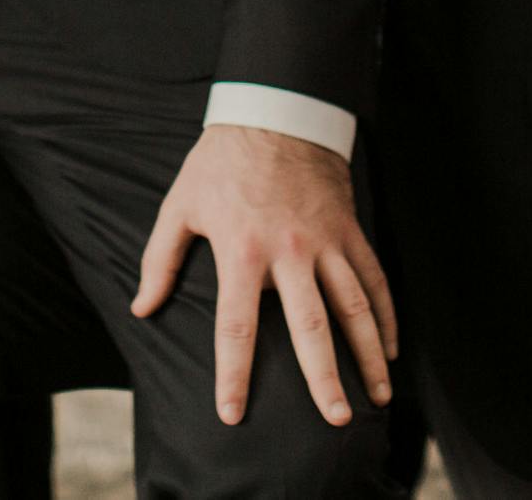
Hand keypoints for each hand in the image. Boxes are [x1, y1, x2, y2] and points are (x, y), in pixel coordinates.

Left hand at [133, 125, 395, 427]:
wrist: (276, 111)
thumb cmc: (221, 162)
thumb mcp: (181, 205)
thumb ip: (160, 260)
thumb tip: (141, 308)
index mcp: (241, 251)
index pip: (236, 327)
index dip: (233, 375)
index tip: (233, 414)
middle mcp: (288, 253)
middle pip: (311, 326)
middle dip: (324, 377)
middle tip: (335, 420)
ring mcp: (325, 242)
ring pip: (354, 307)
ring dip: (367, 355)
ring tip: (378, 397)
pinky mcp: (349, 231)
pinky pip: (374, 279)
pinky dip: (385, 316)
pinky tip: (389, 349)